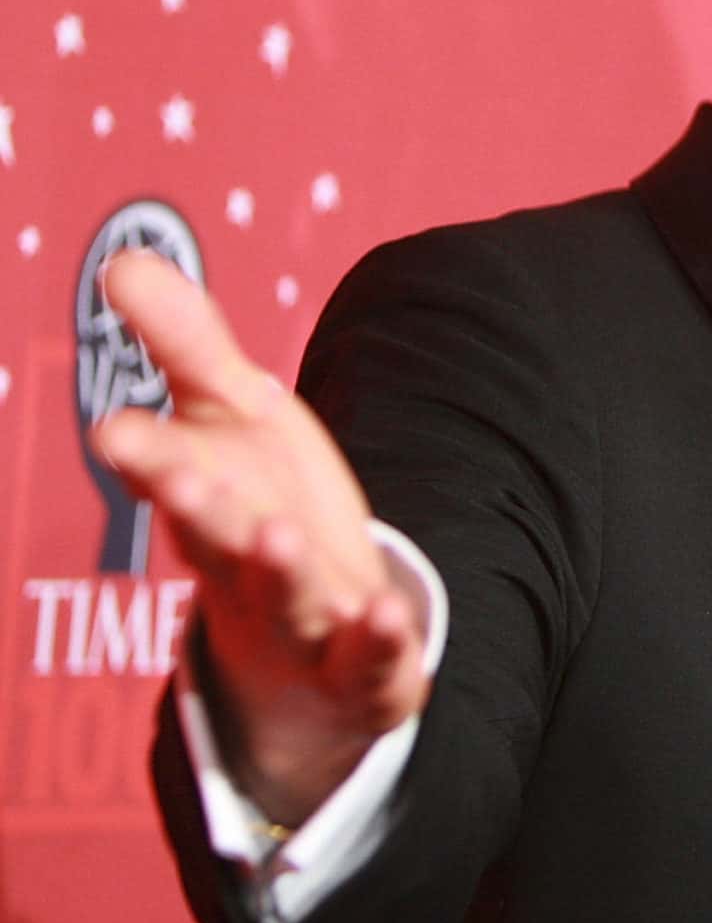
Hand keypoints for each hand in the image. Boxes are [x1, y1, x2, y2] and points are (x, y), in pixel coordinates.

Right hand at [93, 252, 429, 826]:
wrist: (311, 640)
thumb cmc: (261, 502)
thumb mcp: (236, 414)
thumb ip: (188, 343)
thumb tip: (122, 260)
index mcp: (208, 500)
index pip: (170, 473)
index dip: (147, 454)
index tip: (115, 428)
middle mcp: (244, 564)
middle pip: (216, 537)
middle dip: (196, 510)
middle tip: (178, 478)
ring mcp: (303, 618)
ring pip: (284, 595)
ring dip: (276, 568)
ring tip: (274, 532)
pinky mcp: (363, 662)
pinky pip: (370, 654)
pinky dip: (375, 637)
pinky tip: (386, 613)